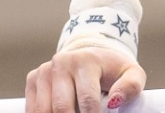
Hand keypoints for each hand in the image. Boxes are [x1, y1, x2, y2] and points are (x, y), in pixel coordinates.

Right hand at [25, 45, 144, 112]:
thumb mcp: (131, 74)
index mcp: (86, 61)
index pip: (87, 99)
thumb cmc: (112, 70)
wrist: (91, 56)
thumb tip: (115, 101)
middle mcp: (62, 62)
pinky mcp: (33, 79)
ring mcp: (44, 71)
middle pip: (61, 108)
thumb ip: (131, 86)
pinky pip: (33, 109)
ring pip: (43, 110)